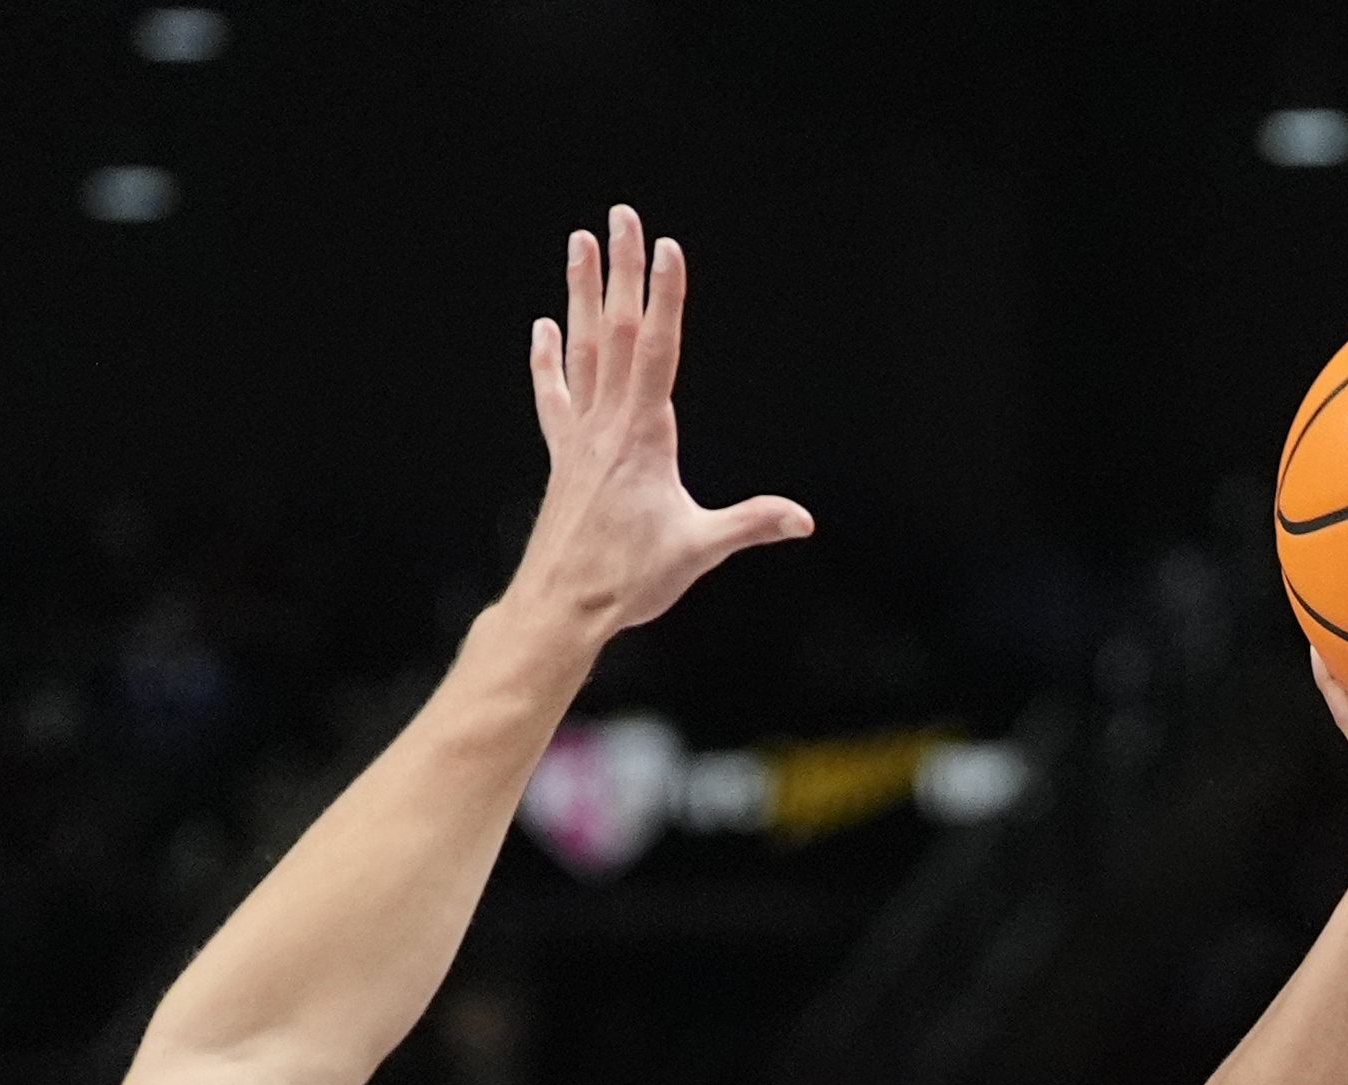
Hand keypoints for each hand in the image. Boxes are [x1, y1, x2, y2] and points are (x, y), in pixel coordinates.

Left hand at [510, 206, 812, 637]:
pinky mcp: (563, 456)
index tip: (667, 248)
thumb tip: (803, 520)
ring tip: (579, 243)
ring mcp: (580, 436)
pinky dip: (549, 360)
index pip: (657, 350)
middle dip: (621, 270)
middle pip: (615, 330)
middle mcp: (607, 423)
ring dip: (580, 293)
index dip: (664, 297)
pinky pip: (555, 396)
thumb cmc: (628, 581)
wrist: (561, 606)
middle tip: (620, 216)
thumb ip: (750, 525)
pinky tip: (544, 327)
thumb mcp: (699, 550)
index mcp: (644, 436)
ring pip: (582, 349)